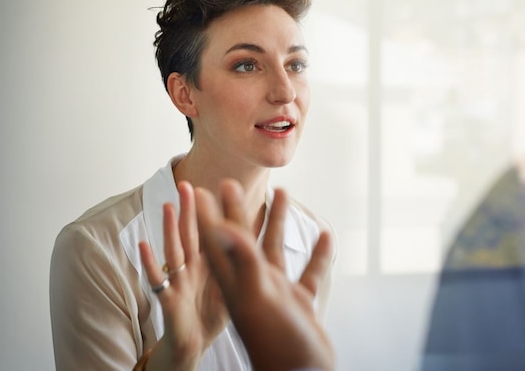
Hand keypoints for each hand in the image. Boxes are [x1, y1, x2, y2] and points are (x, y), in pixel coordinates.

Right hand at [137, 182, 229, 369]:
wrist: (193, 344)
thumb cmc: (210, 313)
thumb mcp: (231, 285)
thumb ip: (239, 262)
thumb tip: (259, 240)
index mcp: (210, 264)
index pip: (213, 232)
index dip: (216, 212)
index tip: (219, 187)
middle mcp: (192, 268)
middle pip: (191, 234)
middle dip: (189, 211)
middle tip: (188, 185)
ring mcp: (179, 282)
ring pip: (174, 251)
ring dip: (169, 229)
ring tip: (167, 206)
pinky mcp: (169, 300)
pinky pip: (156, 280)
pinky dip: (148, 263)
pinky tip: (143, 244)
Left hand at [196, 180, 334, 370]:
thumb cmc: (276, 344)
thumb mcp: (257, 298)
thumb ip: (243, 262)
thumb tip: (225, 227)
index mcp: (236, 284)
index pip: (214, 243)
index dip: (207, 216)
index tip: (200, 189)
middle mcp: (252, 285)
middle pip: (241, 241)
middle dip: (237, 211)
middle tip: (232, 182)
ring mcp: (276, 293)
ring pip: (273, 250)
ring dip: (276, 222)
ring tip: (282, 192)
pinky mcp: (298, 302)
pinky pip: (307, 270)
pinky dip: (315, 252)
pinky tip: (324, 234)